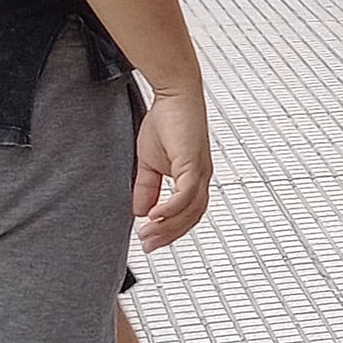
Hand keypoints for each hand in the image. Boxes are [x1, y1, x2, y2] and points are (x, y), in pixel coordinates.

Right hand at [131, 84, 212, 250]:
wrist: (174, 96)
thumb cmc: (166, 122)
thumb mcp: (150, 163)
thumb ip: (146, 188)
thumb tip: (141, 212)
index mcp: (193, 180)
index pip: (187, 214)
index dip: (171, 231)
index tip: (151, 244)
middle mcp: (201, 178)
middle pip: (190, 217)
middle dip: (169, 235)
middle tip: (148, 246)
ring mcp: (200, 171)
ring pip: (189, 209)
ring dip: (168, 225)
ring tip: (148, 234)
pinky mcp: (193, 162)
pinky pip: (185, 192)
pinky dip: (171, 207)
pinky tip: (155, 216)